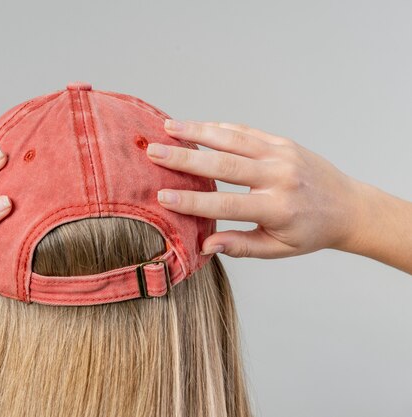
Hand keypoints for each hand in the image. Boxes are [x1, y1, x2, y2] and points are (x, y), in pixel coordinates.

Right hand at [146, 120, 362, 258]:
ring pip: (233, 139)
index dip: (191, 200)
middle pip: (224, 164)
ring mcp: (282, 155)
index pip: (226, 204)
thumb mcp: (278, 248)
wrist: (349, 207)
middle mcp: (279, 177)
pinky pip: (246, 132)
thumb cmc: (310, 232)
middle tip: (154, 152)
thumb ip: (241, 246)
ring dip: (197, 131)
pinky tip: (196, 126)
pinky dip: (219, 128)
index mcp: (277, 208)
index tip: (162, 195)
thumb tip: (206, 245)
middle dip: (185, 157)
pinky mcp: (283, 142)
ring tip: (168, 128)